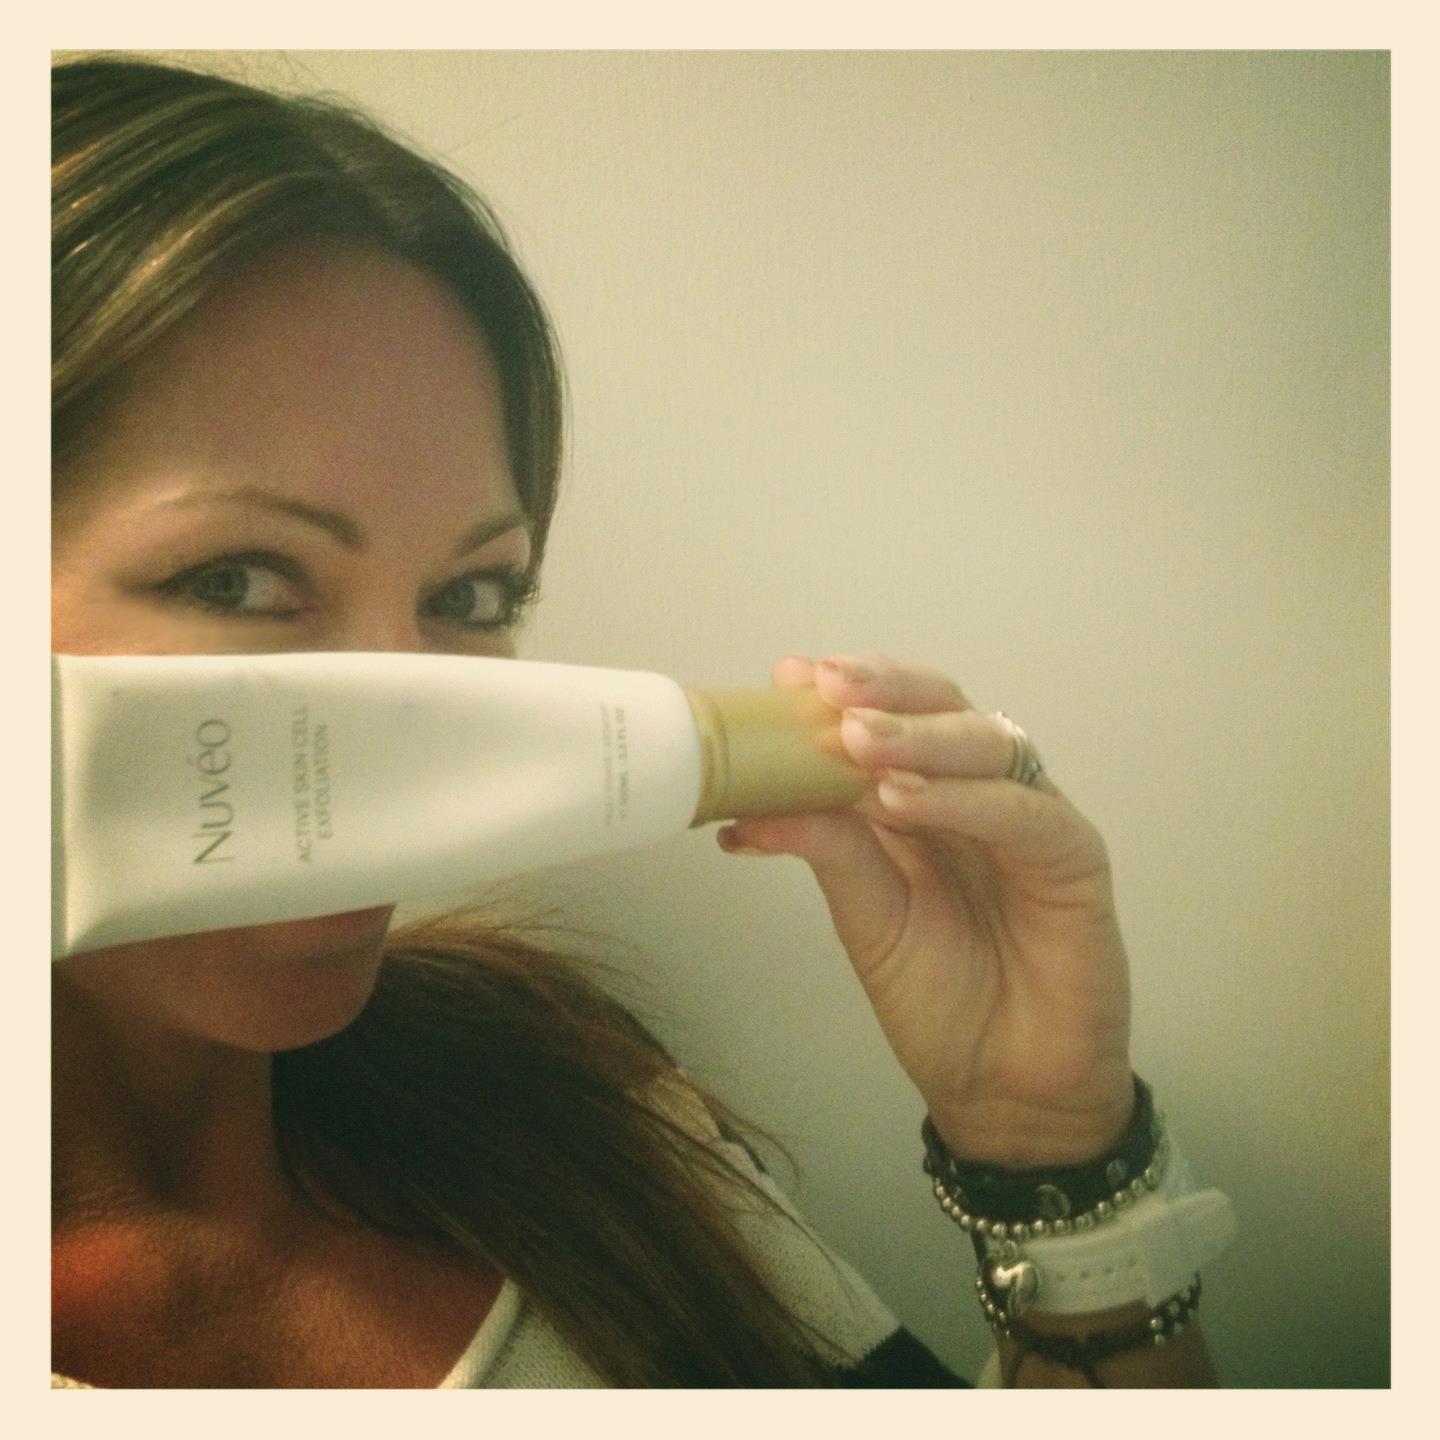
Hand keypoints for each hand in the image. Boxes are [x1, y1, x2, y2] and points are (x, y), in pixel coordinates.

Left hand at [717, 653, 1134, 1167]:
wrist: (1003, 1087)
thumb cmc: (938, 995)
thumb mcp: (865, 915)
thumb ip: (826, 847)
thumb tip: (744, 809)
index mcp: (928, 797)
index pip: (893, 719)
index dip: (847, 692)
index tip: (788, 676)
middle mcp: (980, 794)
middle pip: (944, 710)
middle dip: (884, 691)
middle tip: (826, 685)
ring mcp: (1030, 818)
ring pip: (984, 746)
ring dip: (917, 736)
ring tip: (855, 738)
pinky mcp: (1075, 857)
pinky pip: (1022, 813)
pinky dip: (963, 800)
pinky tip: (905, 799)